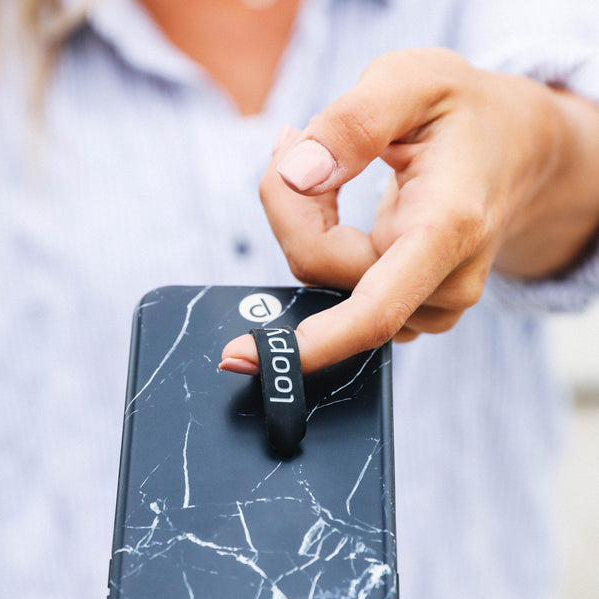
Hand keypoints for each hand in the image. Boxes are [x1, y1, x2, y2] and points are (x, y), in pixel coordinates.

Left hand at [219, 48, 598, 373]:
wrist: (519, 152)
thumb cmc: (463, 113)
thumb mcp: (413, 79)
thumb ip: (353, 121)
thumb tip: (298, 175)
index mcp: (449, 228)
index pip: (373, 311)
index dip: (308, 343)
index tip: (241, 358)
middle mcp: (444, 284)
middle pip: (324, 273)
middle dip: (292, 207)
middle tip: (297, 140)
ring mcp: (430, 308)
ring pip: (326, 282)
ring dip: (308, 224)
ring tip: (337, 166)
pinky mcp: (411, 314)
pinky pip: (338, 289)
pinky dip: (322, 244)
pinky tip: (342, 206)